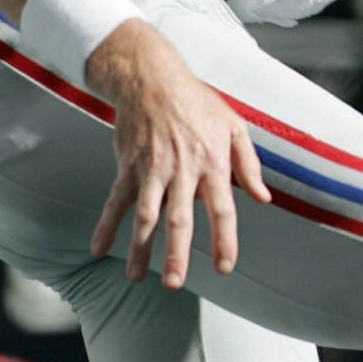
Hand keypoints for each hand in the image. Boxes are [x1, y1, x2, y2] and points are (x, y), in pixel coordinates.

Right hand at [86, 22, 271, 285]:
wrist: (152, 79)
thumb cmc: (197, 102)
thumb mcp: (234, 126)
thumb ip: (248, 164)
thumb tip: (263, 197)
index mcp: (212, 163)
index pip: (222, 209)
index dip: (224, 240)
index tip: (224, 267)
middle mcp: (182, 170)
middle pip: (180, 219)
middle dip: (177, 253)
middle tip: (175, 283)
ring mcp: (152, 169)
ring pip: (146, 215)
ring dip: (141, 247)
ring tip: (138, 277)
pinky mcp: (129, 166)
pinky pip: (116, 200)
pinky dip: (107, 224)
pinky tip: (99, 247)